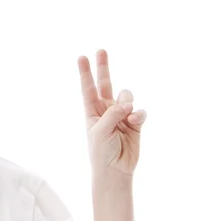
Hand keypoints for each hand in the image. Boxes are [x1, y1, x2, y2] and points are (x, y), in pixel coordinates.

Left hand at [78, 50, 146, 178]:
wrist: (115, 170)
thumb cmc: (101, 152)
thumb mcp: (100, 132)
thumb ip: (111, 114)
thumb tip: (126, 103)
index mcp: (92, 112)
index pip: (88, 88)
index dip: (85, 73)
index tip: (81, 57)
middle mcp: (106, 110)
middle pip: (105, 84)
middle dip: (103, 67)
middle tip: (100, 50)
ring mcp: (121, 115)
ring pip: (126, 96)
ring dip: (126, 102)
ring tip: (125, 115)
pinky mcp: (135, 122)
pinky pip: (139, 111)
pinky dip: (138, 114)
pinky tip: (134, 120)